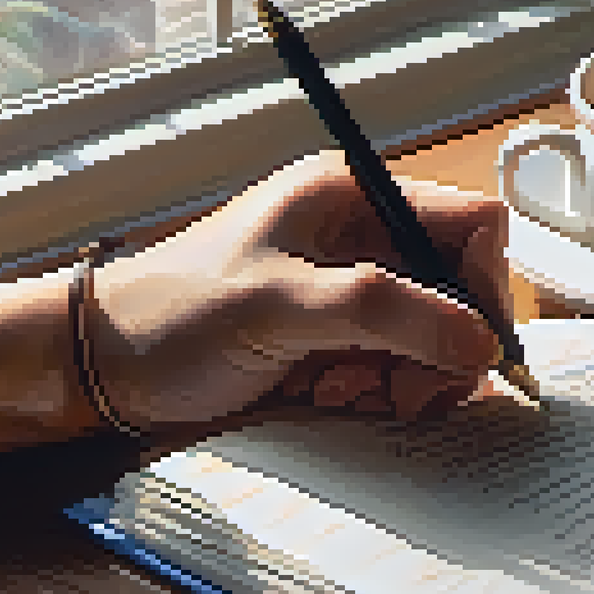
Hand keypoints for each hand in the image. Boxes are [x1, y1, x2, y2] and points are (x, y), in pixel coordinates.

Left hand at [87, 150, 510, 433]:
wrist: (105, 370)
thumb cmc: (176, 316)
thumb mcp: (283, 305)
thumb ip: (388, 314)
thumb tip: (481, 343)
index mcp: (354, 198)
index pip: (472, 226)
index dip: (488, 287)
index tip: (474, 350)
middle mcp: (363, 238)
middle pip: (460, 290)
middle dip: (445, 347)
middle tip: (410, 390)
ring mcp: (352, 293)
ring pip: (436, 338)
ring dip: (411, 377)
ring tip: (350, 392)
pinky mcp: (339, 341)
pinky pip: (400, 369)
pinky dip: (383, 393)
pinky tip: (332, 396)